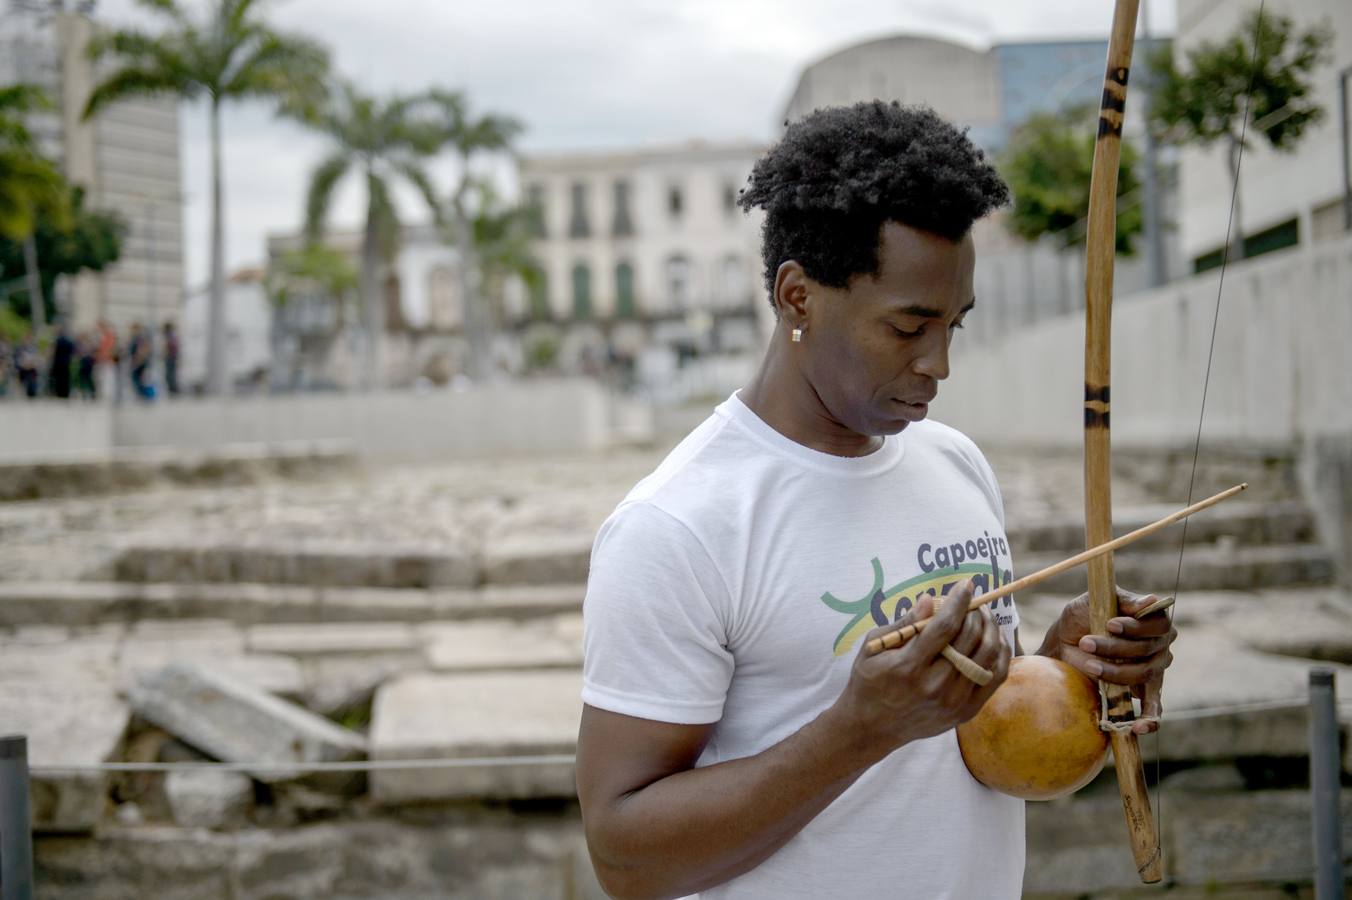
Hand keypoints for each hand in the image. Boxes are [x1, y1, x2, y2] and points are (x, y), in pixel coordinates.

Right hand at [834, 579, 1010, 760]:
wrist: (872, 727)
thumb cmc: (869, 681)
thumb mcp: (874, 647)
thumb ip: (905, 624)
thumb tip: (930, 600)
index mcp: (909, 667)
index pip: (944, 627)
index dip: (958, 602)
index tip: (966, 585)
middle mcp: (935, 686)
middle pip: (969, 639)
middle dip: (975, 613)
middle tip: (972, 602)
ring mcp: (954, 701)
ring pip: (988, 656)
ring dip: (990, 629)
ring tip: (983, 617)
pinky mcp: (966, 712)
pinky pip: (995, 677)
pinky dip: (1000, 654)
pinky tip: (993, 640)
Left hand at [1039, 586, 1175, 734]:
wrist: (1064, 643)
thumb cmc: (1083, 617)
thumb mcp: (1097, 600)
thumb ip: (1124, 600)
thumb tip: (1151, 601)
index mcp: (1154, 621)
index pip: (1159, 624)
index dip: (1136, 626)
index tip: (1110, 624)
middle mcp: (1160, 646)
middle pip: (1148, 650)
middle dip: (1115, 648)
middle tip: (1086, 642)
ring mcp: (1154, 670)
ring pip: (1143, 674)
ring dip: (1115, 671)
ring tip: (1089, 666)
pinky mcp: (1142, 691)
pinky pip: (1154, 708)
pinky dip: (1150, 718)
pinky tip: (1139, 726)